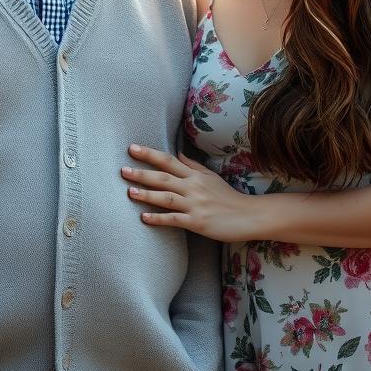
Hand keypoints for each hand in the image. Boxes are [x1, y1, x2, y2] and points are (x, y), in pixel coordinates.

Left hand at [122, 144, 253, 242]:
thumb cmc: (228, 196)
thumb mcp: (211, 177)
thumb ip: (192, 165)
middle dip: (142, 173)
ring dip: (146, 194)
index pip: (168, 161)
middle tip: (123, 170)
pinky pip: (174, 219)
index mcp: (194, 175)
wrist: (248, 215)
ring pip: (166, 197)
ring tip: (129, 191)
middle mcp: (192, 187)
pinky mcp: (197, 222)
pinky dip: (158, 218)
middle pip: (163, 177)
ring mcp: (194, 205)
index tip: (132, 148)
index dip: (149, 154)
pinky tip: (144, 218)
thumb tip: (176, 154)